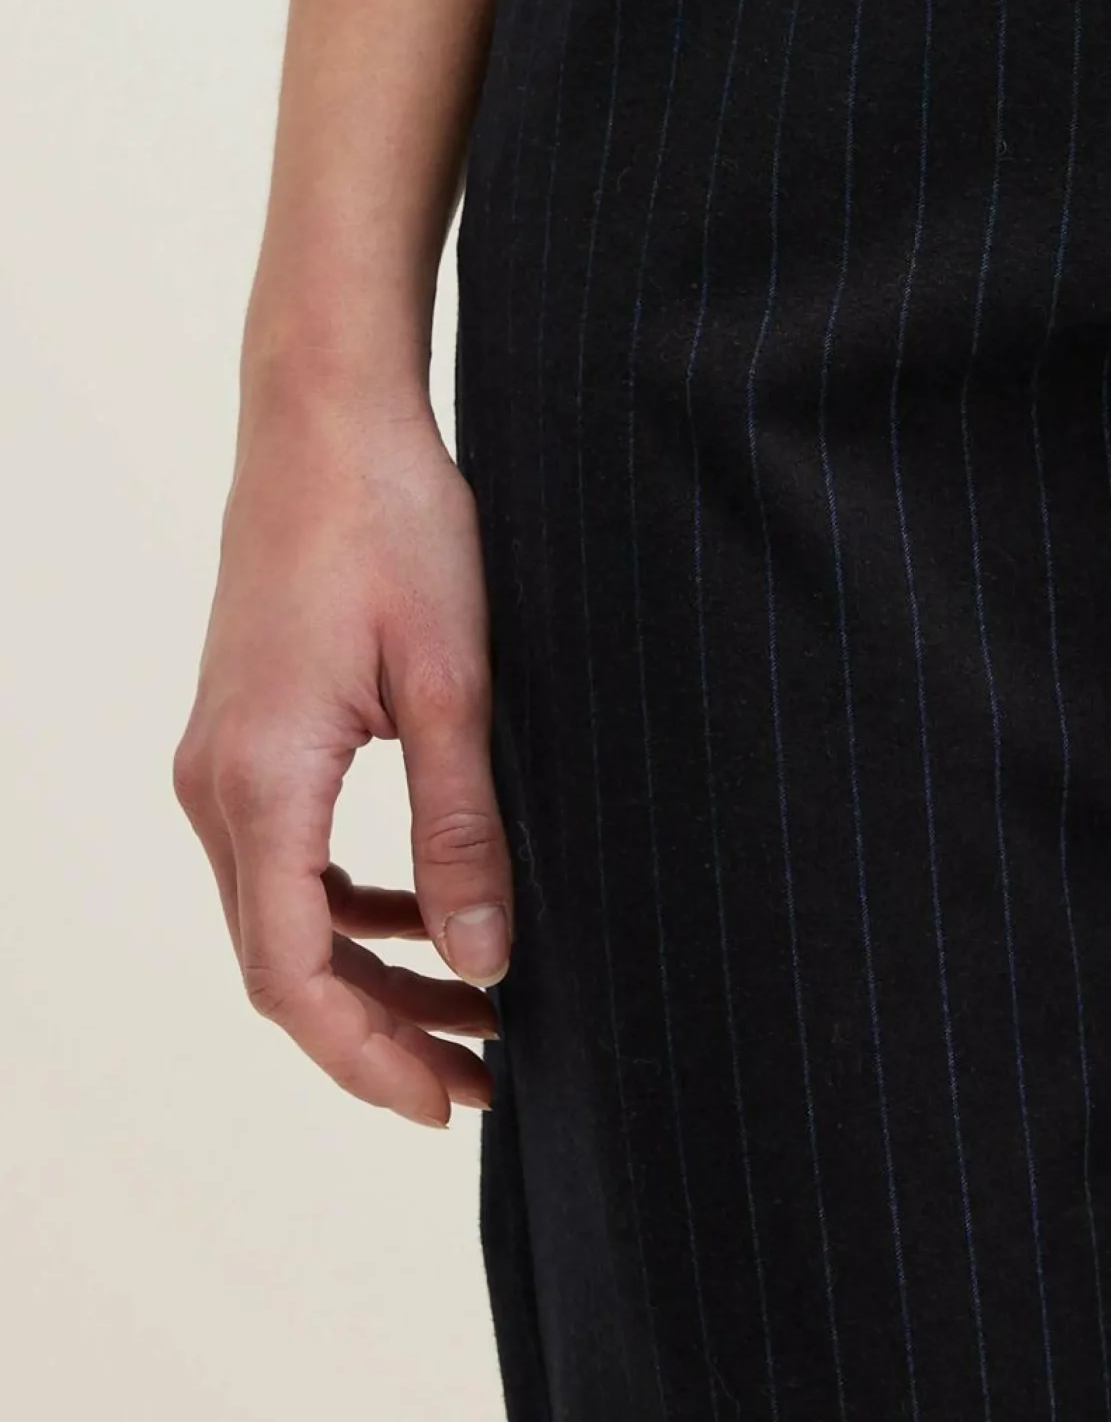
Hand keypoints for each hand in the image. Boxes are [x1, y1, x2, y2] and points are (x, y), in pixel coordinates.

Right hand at [172, 387, 512, 1127]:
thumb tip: (485, 963)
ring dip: (371, 971)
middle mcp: (216, 784)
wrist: (327, 416)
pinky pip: (287, 855)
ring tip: (476, 1009)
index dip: (369, 1056)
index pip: (293, 976)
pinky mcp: (247, 731)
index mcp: (259, 781)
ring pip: (283, 914)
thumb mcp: (453, 680)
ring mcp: (221, 758)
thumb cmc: (394, 525)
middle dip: (380, 1032)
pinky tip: (428, 910)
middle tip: (486, 1078)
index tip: (451, 1102)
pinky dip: (352, 904)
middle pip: (281, 961)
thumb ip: (462, 828)